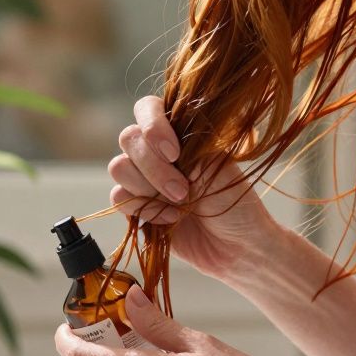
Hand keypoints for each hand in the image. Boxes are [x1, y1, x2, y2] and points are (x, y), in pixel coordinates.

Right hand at [108, 96, 280, 280]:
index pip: (147, 108)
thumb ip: (184, 145)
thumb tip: (156, 136)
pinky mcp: (136, 206)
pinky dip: (145, 209)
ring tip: (180, 203)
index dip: (152, 126)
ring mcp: (144, 178)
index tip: (174, 153)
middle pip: (128, 139)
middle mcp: (156, 151)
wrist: (237, 247)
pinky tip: (170, 219)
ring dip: (148, 187)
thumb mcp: (216, 166)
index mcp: (178, 131)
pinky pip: (119, 198)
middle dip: (154, 167)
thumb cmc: (235, 202)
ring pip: (119, 168)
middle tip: (183, 190)